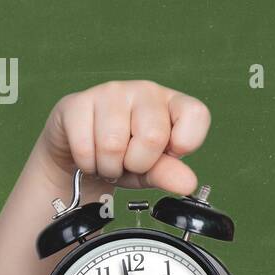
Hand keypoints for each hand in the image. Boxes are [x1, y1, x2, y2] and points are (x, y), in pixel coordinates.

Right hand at [36, 80, 208, 193]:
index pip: (196, 114)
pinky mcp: (77, 102)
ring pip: (113, 144)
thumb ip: (169, 174)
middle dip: (137, 163)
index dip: (184, 143)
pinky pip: (84, 147)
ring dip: (109, 167)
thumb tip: (187, 183)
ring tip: (108, 159)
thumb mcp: (152, 170)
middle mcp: (145, 91)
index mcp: (172, 103)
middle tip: (129, 162)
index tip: (168, 153)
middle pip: (153, 136)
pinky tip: (89, 155)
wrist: (81, 156)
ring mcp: (111, 92)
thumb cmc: (124, 157)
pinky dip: (87, 164)